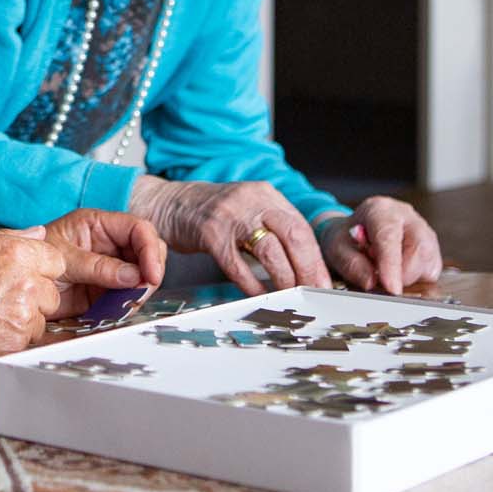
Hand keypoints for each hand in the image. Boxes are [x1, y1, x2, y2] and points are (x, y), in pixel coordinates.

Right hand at [0, 227, 66, 365]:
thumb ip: (12, 237)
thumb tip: (40, 234)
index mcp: (17, 253)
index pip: (57, 261)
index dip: (41, 270)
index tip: (23, 278)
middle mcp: (26, 282)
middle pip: (53, 293)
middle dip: (35, 297)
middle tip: (2, 300)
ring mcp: (23, 315)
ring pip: (43, 319)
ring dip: (26, 319)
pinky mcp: (16, 342)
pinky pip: (30, 340)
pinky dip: (14, 338)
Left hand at [40, 208, 167, 317]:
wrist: (14, 285)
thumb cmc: (30, 258)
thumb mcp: (63, 258)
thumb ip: (97, 266)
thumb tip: (133, 275)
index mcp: (99, 225)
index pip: (138, 229)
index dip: (150, 249)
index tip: (151, 274)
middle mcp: (108, 244)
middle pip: (147, 252)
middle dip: (149, 271)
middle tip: (141, 292)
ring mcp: (109, 268)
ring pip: (141, 277)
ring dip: (139, 291)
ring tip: (125, 304)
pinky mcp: (105, 292)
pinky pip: (126, 297)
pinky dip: (127, 306)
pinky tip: (117, 311)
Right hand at [129, 176, 329, 295]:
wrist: (170, 203)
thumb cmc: (212, 213)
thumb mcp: (247, 208)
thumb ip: (273, 226)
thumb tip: (304, 263)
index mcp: (266, 195)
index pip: (301, 227)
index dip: (315, 258)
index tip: (323, 283)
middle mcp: (252, 201)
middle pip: (293, 235)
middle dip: (307, 268)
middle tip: (313, 292)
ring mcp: (230, 216)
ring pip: (269, 250)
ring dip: (284, 278)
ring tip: (290, 296)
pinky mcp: (209, 233)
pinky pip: (236, 264)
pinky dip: (251, 283)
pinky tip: (259, 295)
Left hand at [317, 197, 443, 294]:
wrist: (354, 233)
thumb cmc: (347, 239)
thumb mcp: (337, 249)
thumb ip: (351, 264)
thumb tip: (371, 282)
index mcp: (380, 210)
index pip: (389, 237)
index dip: (391, 265)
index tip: (391, 288)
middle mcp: (407, 216)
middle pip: (419, 249)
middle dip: (401, 273)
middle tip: (380, 278)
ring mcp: (424, 231)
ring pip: (429, 262)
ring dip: (407, 277)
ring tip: (385, 270)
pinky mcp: (432, 249)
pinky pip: (431, 271)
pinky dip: (415, 279)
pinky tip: (398, 272)